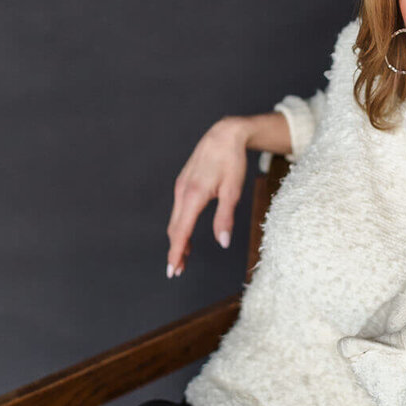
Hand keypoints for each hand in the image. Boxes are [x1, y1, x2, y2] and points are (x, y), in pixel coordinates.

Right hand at [165, 117, 248, 277]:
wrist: (223, 135)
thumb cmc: (231, 161)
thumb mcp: (233, 191)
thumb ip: (225, 218)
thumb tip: (222, 243)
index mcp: (193, 195)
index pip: (181, 231)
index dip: (176, 252)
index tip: (172, 270)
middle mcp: (182, 192)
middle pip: (175, 228)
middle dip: (175, 251)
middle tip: (178, 271)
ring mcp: (180, 187)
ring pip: (175, 220)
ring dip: (177, 240)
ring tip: (183, 258)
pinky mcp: (183, 184)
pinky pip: (178, 210)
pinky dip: (180, 226)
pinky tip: (186, 234)